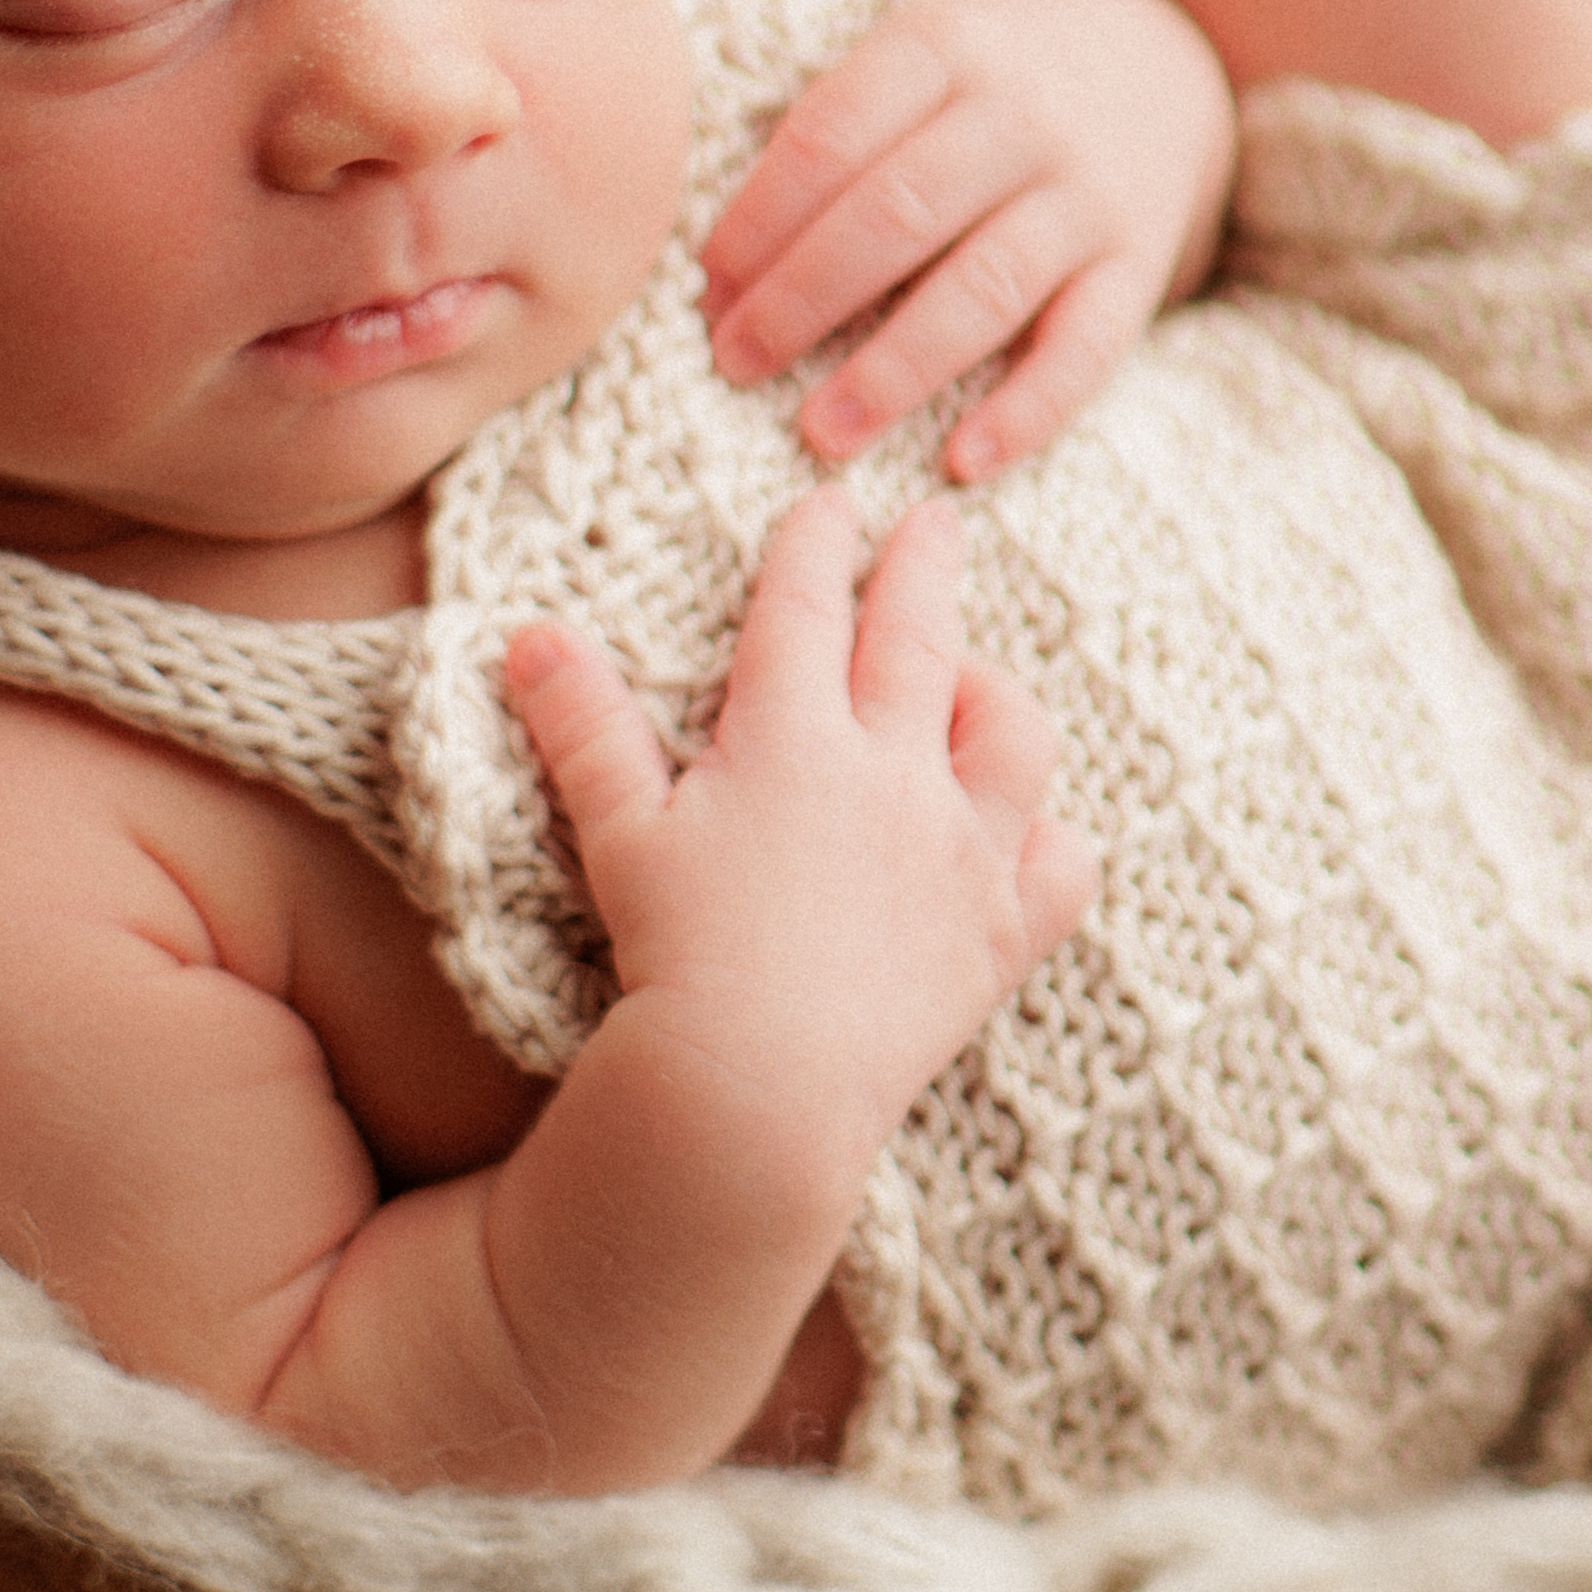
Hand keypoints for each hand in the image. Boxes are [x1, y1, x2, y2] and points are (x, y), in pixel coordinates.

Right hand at [503, 487, 1095, 1131]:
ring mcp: (961, 850)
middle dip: (923, 566)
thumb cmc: (676, 957)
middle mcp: (893, 774)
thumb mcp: (621, 834)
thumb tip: (532, 634)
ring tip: (974, 682)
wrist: (760, 1088)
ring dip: (993, 694)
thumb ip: (586, 728)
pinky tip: (1026, 835)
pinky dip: (1049, 841)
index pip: (807, 610)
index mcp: (794, 739)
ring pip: (1011, 736)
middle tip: (934, 521)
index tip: (827, 503)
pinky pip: (1059, 866)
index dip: (814, 547)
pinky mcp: (1000, 932)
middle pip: (921, 637)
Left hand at [699, 0, 1237, 476]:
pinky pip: (1086, 350)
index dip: (762, 216)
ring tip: (821, 433)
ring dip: (895, 368)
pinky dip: (1026, 412)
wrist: (1149, 65)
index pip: (834, 133)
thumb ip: (832, 137)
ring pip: (986, 287)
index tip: (708, 287)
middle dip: (805, 296)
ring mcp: (1087, 194)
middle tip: (736, 362)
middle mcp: (1022, 115)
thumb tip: (722, 273)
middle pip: (900, 213)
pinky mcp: (1139, 265)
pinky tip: (961, 461)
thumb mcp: (912, 61)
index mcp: (943, 48)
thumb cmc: (979, 85)